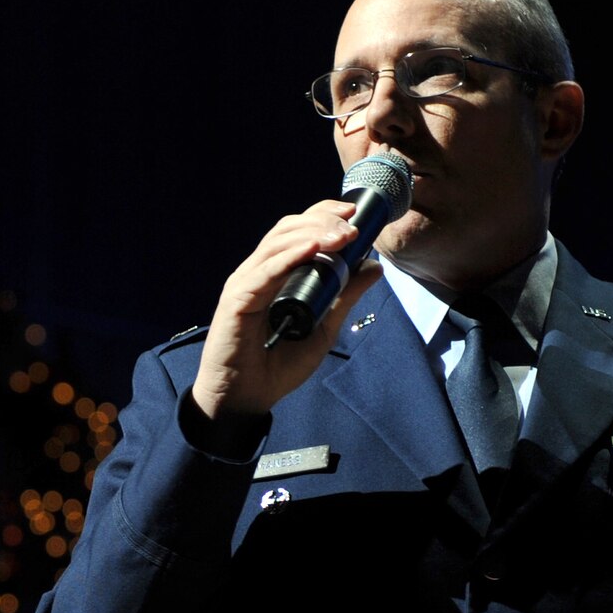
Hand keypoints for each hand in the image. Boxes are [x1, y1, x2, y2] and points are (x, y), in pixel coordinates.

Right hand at [190, 200, 385, 422]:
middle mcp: (257, 272)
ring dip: (312, 233)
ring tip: (342, 235)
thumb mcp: (324, 328)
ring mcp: (245, 283)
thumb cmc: (277, 366)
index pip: (297, 230)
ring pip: (277, 243)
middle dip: (322, 220)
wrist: (246, 399)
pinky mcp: (237, 300)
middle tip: (353, 224)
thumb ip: (346, 298)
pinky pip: (264, 271)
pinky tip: (313, 248)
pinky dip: (290, 256)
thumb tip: (374, 267)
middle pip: (287, 228)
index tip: (354, 213)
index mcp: (275, 273)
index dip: (323, 214)